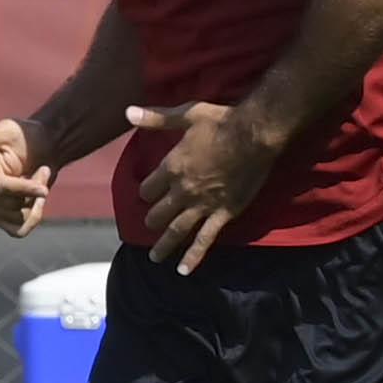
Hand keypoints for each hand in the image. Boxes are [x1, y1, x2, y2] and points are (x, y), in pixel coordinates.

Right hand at [0, 114, 51, 237]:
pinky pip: (19, 230)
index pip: (0, 188)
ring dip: (36, 202)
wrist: (42, 150)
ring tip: (38, 181)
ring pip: (18, 218)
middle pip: (11, 204)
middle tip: (41, 169)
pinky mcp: (1, 218)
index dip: (25, 187)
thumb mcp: (9, 131)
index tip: (46, 175)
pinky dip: (33, 218)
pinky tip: (37, 200)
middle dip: (33, 191)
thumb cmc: (26, 137)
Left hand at [126, 99, 275, 268]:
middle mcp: (183, 190)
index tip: (146, 193)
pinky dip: (193, 256)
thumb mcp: (185, 115)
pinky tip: (183, 270)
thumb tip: (127, 112)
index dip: (145, 191)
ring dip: (163, 245)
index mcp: (172, 167)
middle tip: (149, 224)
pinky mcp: (224, 213)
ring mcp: (203, 205)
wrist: (256, 134)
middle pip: (158, 212)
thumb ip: (155, 119)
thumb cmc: (221, 121)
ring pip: (176, 230)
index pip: (148, 188)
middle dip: (151, 218)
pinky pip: (205, 239)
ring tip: (154, 257)